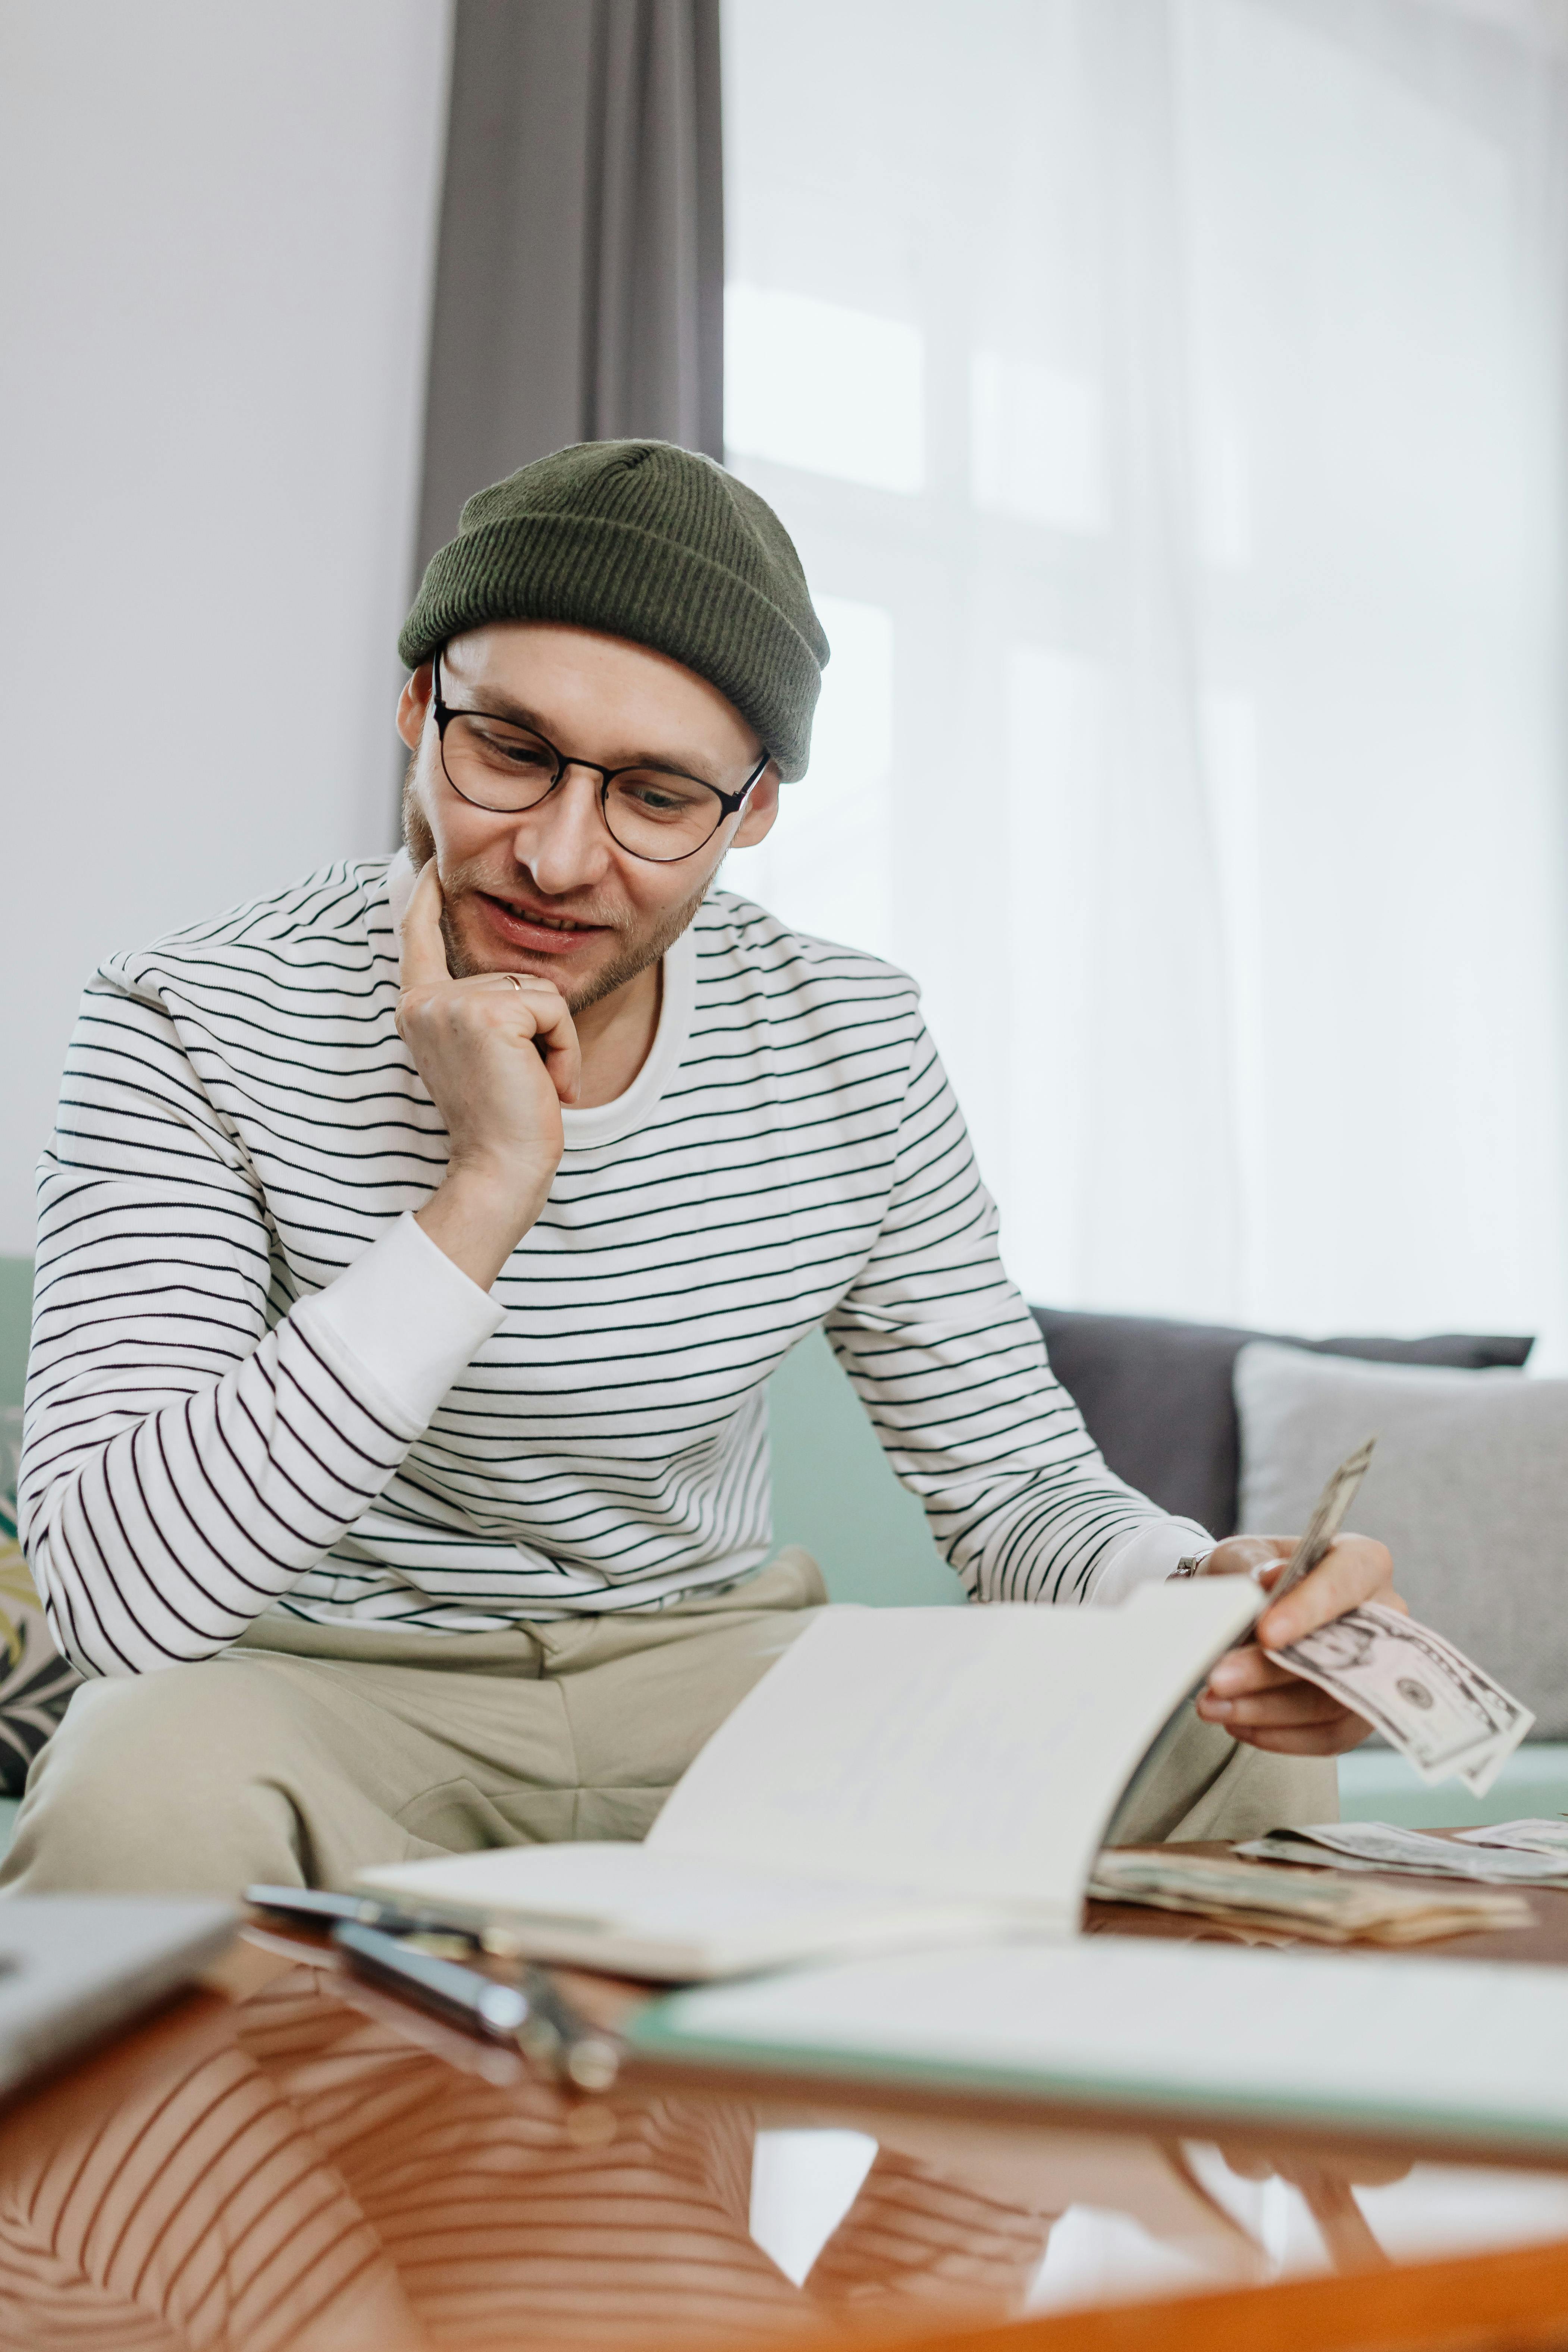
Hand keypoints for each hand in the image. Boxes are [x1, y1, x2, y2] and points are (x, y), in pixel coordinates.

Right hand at [396, 859, 580, 1287]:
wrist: (499, 1170)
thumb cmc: (500, 1122)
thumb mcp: (482, 1055)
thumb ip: (483, 1012)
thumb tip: (512, 985)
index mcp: (419, 1008)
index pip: (418, 938)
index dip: (426, 899)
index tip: (431, 868)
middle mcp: (425, 1000)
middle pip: (512, 974)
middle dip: (538, 1027)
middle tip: (522, 1080)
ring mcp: (452, 1004)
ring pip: (537, 990)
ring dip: (554, 1041)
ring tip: (532, 1084)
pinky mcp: (488, 1014)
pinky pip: (553, 1008)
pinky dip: (563, 1049)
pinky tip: (543, 1085)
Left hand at [1193, 1531, 1404, 1755]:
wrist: (1245, 1606)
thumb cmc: (1251, 1572)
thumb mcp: (1243, 1556)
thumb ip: (1255, 1567)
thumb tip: (1271, 1579)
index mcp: (1362, 1562)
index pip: (1346, 1582)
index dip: (1310, 1609)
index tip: (1266, 1632)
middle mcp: (1384, 1616)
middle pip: (1337, 1651)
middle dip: (1271, 1671)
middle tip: (1218, 1679)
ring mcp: (1379, 1669)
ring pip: (1330, 1702)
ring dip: (1265, 1710)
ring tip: (1213, 1705)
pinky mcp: (1362, 1712)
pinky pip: (1328, 1736)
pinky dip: (1278, 1734)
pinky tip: (1237, 1723)